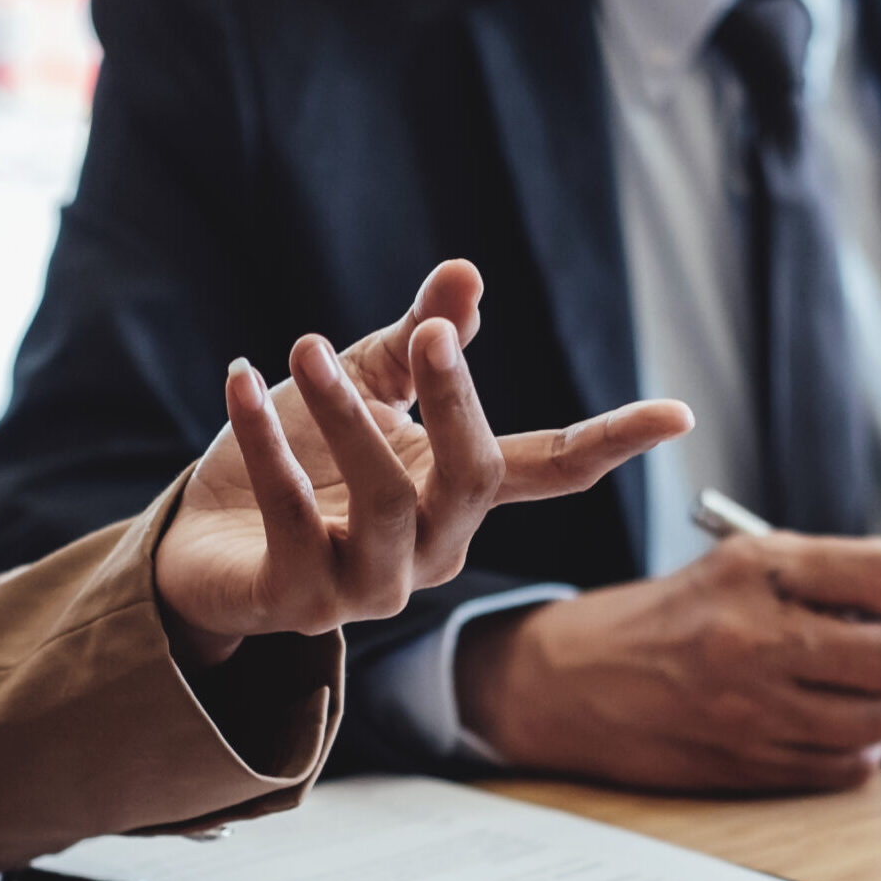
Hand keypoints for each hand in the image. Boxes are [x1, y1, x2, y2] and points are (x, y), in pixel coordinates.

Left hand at [155, 260, 691, 667]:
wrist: (200, 540)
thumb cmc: (296, 461)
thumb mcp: (361, 385)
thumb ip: (415, 343)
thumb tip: (466, 276)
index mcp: (459, 494)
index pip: (550, 468)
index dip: (613, 441)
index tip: (680, 411)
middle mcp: (434, 548)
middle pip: (475, 477)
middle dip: (457, 402)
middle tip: (432, 335)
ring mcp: (373, 586)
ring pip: (387, 502)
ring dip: (345, 417)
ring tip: (302, 348)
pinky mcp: (302, 604)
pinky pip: (296, 522)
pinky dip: (267, 448)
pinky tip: (240, 385)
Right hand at [457, 531, 880, 790]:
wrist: (573, 681)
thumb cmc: (664, 620)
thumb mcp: (737, 566)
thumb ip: (825, 579)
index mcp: (757, 571)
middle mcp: (754, 638)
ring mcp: (751, 708)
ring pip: (879, 721)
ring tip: (854, 693)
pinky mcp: (747, 763)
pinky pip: (845, 768)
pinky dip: (854, 750)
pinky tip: (825, 727)